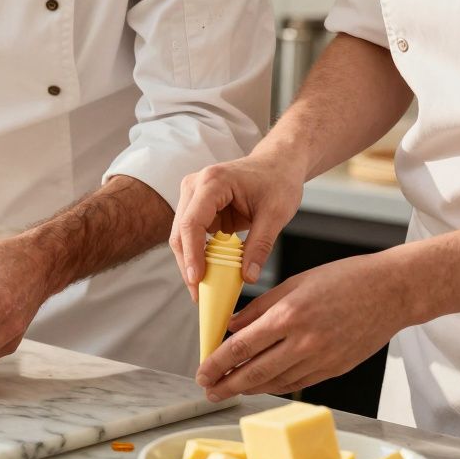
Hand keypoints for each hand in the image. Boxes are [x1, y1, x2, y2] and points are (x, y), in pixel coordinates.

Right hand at [170, 150, 308, 300]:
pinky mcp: (196, 207)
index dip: (192, 254)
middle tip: (199, 295)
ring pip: (181, 236)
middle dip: (188, 265)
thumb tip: (247, 277)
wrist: (278, 164)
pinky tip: (208, 275)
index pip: (192, 223)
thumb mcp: (276, 214)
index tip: (197, 280)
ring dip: (191, 263)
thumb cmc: (278, 181)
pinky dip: (198, 256)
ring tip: (203, 290)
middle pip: (180, 232)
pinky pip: (191, 236)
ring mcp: (192, 196)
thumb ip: (260, 245)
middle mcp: (195, 186)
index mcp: (213, 182)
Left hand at [196, 252, 412, 400]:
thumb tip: (231, 327)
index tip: (202, 372)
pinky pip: (298, 383)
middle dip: (227, 385)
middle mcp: (304, 342)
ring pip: (276, 382)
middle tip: (209, 391)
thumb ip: (259, 308)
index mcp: (289, 316)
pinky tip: (260, 386)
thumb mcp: (293, 284)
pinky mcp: (335, 369)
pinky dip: (275, 386)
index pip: (242, 347)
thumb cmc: (344, 280)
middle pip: (255, 373)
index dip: (217, 363)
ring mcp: (322, 359)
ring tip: (229, 390)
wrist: (392, 292)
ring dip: (249, 389)